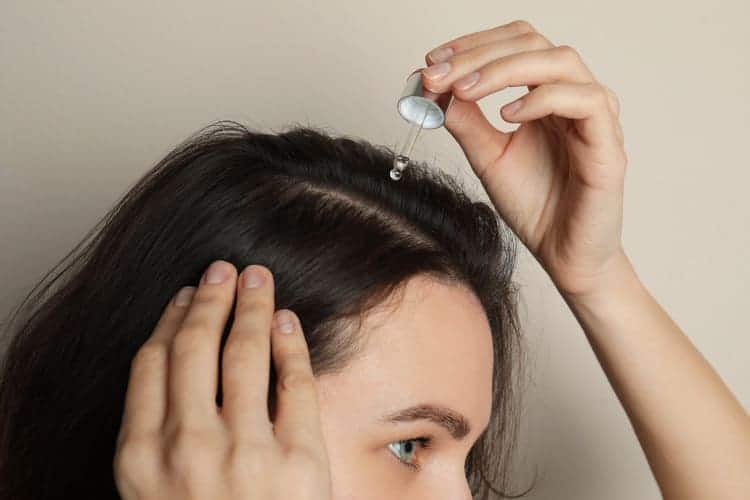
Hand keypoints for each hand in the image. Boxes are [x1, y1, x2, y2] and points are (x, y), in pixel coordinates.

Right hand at [113, 261, 331, 499]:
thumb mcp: (154, 496)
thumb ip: (154, 441)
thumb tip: (175, 370)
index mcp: (141, 459)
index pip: (153, 364)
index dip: (172, 320)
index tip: (186, 296)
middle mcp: (187, 448)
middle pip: (195, 348)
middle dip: (210, 299)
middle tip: (222, 270)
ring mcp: (244, 453)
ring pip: (243, 354)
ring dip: (250, 306)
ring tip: (257, 279)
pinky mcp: (298, 460)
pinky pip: (293, 385)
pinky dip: (290, 346)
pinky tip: (287, 322)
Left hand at [421, 20, 629, 297]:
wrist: (563, 255)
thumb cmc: (535, 206)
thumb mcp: (487, 157)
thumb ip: (465, 122)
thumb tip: (433, 87)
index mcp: (545, 95)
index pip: (513, 44)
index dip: (472, 45)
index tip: (432, 60)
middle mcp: (572, 96)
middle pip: (532, 43)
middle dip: (478, 54)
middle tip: (438, 73)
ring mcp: (595, 117)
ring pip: (560, 61)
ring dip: (504, 68)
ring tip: (464, 89)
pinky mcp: (609, 145)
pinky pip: (585, 102)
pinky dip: (542, 99)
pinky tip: (507, 114)